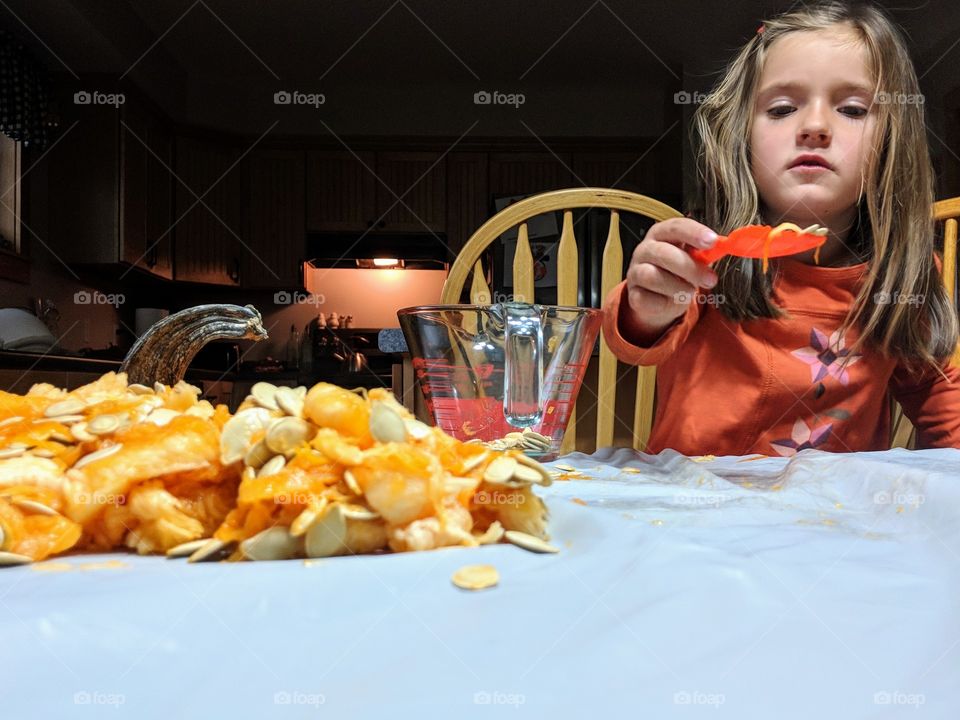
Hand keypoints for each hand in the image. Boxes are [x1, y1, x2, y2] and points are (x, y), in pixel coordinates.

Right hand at [622, 218, 718, 344]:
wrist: (657, 296)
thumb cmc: (678, 271)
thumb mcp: (693, 258)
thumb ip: (705, 252)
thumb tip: (726, 246)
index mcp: (661, 234)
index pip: (675, 227)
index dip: (694, 233)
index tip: (713, 241)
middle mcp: (644, 250)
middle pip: (663, 253)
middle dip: (690, 267)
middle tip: (711, 279)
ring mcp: (635, 271)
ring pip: (652, 276)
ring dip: (677, 287)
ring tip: (689, 291)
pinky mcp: (633, 294)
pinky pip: (646, 299)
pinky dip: (663, 303)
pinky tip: (669, 301)